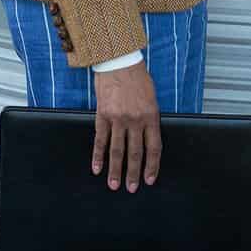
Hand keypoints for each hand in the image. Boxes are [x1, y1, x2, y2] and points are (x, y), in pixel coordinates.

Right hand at [92, 63, 161, 191]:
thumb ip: (150, 118)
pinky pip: (100, 140)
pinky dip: (98, 155)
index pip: (154, 148)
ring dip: (115, 170)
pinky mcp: (103, 115)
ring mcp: (118, 119)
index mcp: (151, 116)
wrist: (119, 62)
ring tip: (114, 185)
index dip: (152, 166)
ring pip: (117, 150)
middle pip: (135, 153)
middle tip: (131, 188)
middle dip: (134, 173)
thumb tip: (147, 137)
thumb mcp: (152, 97)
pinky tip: (97, 168)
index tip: (149, 179)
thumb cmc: (138, 78)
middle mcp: (135, 120)